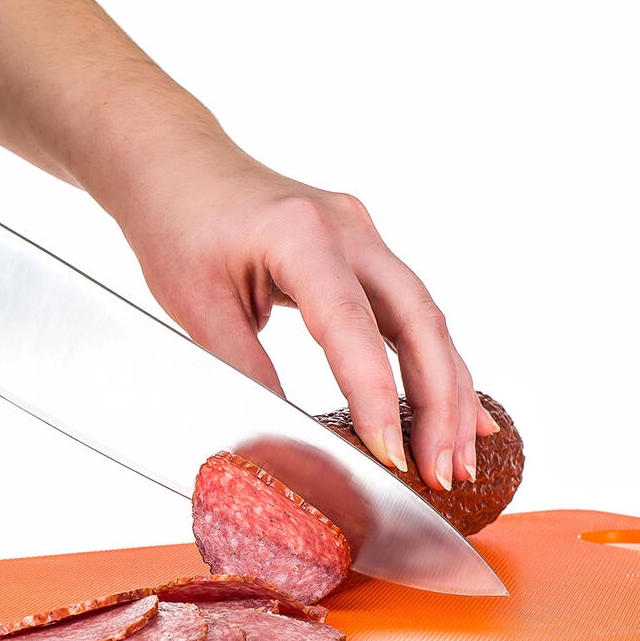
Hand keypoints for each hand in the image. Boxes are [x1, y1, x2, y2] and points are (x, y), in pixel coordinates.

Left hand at [113, 143, 494, 491]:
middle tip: (442, 473)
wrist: (178, 166)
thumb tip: (288, 442)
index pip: (352, 324)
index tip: (390, 457)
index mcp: (299, 234)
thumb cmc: (178, 226)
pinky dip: (436, 366)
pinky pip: (415, 314)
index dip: (376, 396)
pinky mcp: (368, 253)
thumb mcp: (196, 308)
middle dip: (438, 405)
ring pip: (428, 320)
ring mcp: (365, 237)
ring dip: (448, 393)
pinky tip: (461, 412)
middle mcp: (348, 228)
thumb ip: (246, 372)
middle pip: (418, 320)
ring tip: (458, 460)